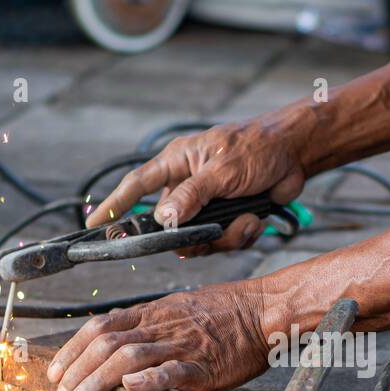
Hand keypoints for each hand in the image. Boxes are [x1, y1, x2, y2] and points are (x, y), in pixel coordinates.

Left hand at [46, 280, 269, 390]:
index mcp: (151, 314)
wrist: (261, 311)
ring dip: (97, 381)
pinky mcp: (203, 365)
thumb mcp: (176, 308)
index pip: (99, 327)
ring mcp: (181, 345)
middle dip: (77, 371)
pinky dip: (150, 380)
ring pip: (129, 358)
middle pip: (106, 344)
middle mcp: (160, 327)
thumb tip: (114, 338)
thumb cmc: (223, 313)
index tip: (56, 373)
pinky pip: (173, 371)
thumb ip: (145, 324)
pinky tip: (131, 389)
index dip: (72, 350)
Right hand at [85, 112, 309, 254]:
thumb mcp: (222, 171)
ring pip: (199, 241)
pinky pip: (223, 242)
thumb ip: (192, 196)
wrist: (296, 155)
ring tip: (245, 219)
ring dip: (224, 237)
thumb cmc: (257, 148)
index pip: (136, 187)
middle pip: (170, 228)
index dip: (114, 206)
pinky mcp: (228, 218)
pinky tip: (256, 220)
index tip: (94, 224)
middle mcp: (187, 186)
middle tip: (208, 234)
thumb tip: (163, 219)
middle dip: (192, 237)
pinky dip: (241, 235)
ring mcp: (208, 205)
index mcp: (177, 164)